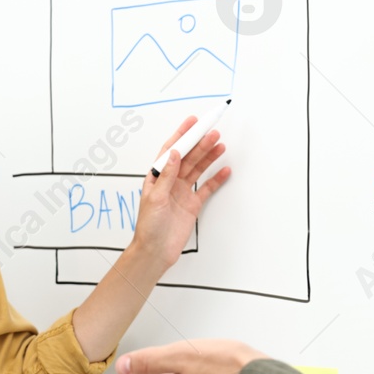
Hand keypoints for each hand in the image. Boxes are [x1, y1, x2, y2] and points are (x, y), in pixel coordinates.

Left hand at [132, 118, 230, 266]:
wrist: (156, 251)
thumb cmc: (148, 227)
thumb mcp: (154, 198)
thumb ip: (166, 176)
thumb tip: (174, 154)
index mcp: (157, 177)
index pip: (171, 151)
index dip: (182, 135)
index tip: (193, 122)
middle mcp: (170, 182)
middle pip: (188, 157)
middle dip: (200, 144)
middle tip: (213, 132)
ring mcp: (182, 192)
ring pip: (198, 169)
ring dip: (209, 157)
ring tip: (220, 145)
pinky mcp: (192, 204)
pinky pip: (206, 188)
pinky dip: (216, 179)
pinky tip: (225, 170)